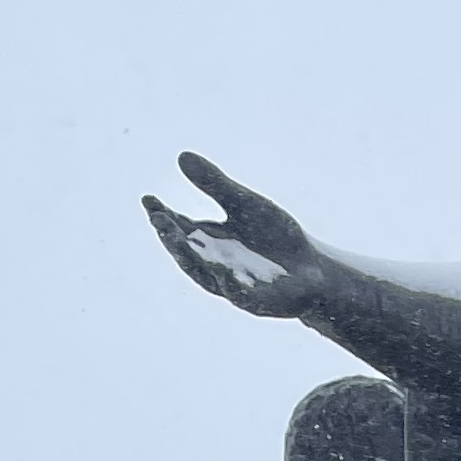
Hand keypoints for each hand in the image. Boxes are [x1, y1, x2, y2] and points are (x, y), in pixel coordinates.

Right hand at [144, 152, 325, 320]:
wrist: (312, 271)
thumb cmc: (275, 237)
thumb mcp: (245, 204)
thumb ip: (215, 184)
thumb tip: (182, 156)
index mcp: (209, 242)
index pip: (180, 229)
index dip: (162, 216)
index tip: (148, 199)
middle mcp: (215, 265)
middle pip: (187, 254)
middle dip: (171, 237)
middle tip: (158, 218)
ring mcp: (234, 286)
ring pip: (206, 276)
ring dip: (191, 260)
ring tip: (177, 239)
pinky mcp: (257, 304)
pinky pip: (240, 296)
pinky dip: (230, 285)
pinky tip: (222, 272)